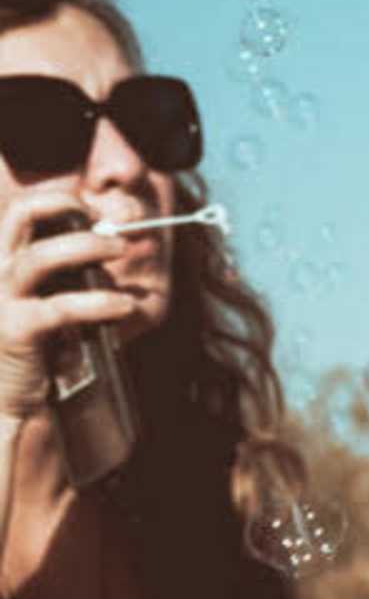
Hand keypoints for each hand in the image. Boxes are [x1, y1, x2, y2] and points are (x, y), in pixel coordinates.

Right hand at [0, 185, 141, 426]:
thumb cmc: (42, 344)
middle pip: (18, 215)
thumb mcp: (58, 297)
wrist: (13, 397)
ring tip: (121, 248)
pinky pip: (58, 307)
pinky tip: (126, 305)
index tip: (95, 211)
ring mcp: (0, 299)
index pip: (21, 211)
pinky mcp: (13, 330)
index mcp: (5, 259)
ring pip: (38, 257)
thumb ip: (76, 270)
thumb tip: (118, 240)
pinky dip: (98, 302)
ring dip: (86, 247)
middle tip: (102, 218)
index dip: (58, 201)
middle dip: (63, 204)